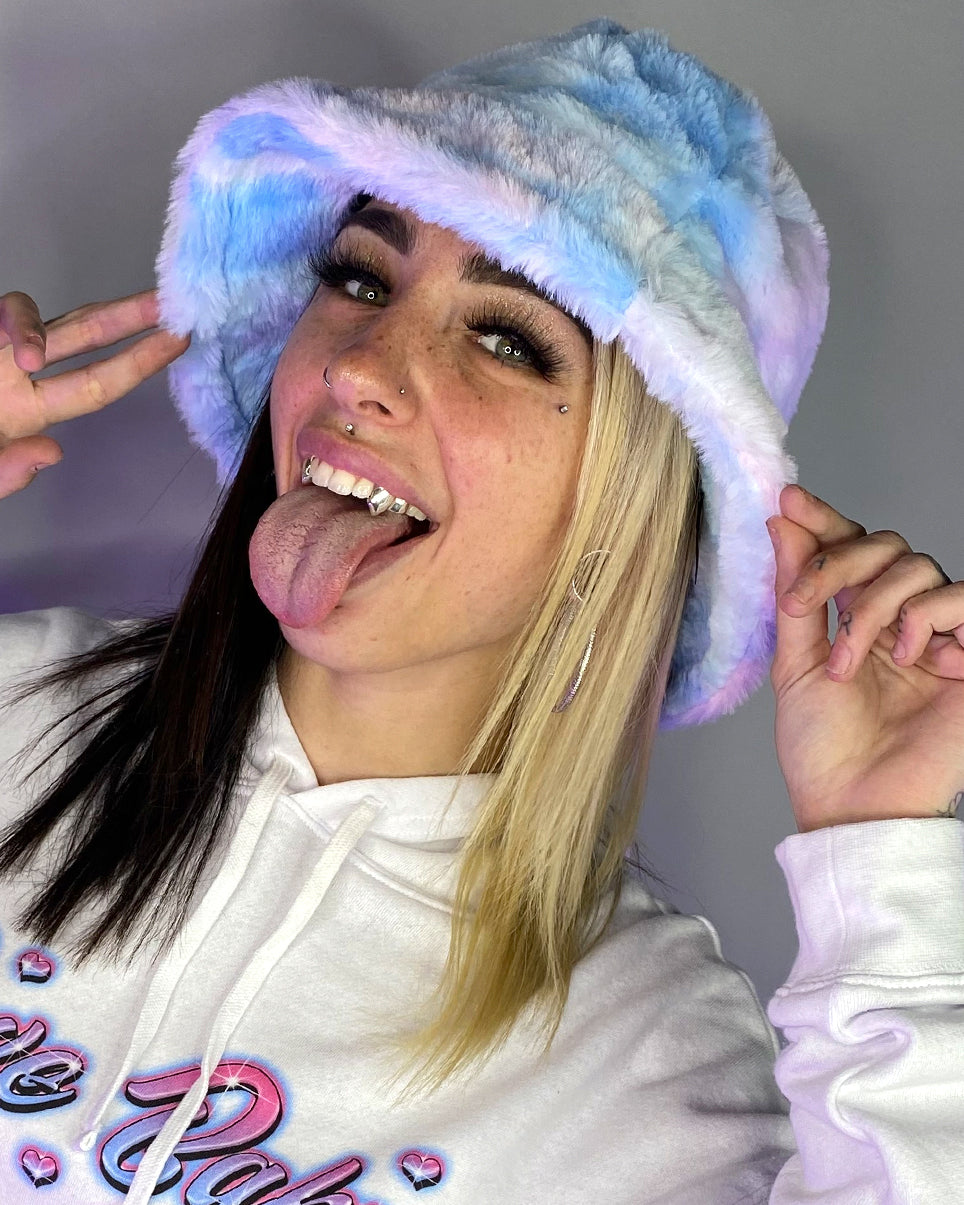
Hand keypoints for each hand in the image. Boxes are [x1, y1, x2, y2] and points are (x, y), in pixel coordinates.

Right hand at [0, 289, 189, 498]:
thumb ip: (3, 472)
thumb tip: (52, 454)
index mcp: (25, 412)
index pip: (96, 385)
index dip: (140, 363)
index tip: (179, 341)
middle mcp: (15, 375)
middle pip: (85, 335)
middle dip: (128, 316)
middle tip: (171, 299)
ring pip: (36, 313)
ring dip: (37, 322)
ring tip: (26, 359)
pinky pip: (3, 312)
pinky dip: (17, 324)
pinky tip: (18, 352)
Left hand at [767, 484, 963, 832]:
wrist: (852, 803)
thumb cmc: (821, 746)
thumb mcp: (794, 663)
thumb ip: (796, 593)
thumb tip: (781, 524)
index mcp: (853, 617)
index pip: (849, 548)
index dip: (822, 518)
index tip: (788, 499)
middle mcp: (897, 619)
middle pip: (886, 545)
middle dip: (839, 564)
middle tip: (803, 603)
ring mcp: (937, 637)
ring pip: (920, 568)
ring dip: (876, 607)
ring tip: (853, 662)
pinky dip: (931, 622)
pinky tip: (915, 660)